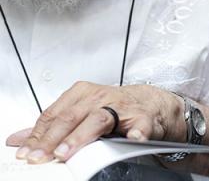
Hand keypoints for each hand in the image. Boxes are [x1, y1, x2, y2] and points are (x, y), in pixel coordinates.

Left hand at [6, 82, 184, 163]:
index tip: (27, 152)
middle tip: (41, 156)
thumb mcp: (79, 110)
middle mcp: (101, 97)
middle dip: (53, 138)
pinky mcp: (143, 118)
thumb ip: (51, 125)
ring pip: (99, 119)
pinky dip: (137, 132)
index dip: (39, 134)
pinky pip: (140, 125)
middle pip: (72, 116)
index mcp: (83, 94)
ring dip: (81, 136)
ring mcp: (122, 107)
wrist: (149, 102)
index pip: (56, 114)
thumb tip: (17, 139)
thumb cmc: (113, 107)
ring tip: (66, 151)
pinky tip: (133, 137)